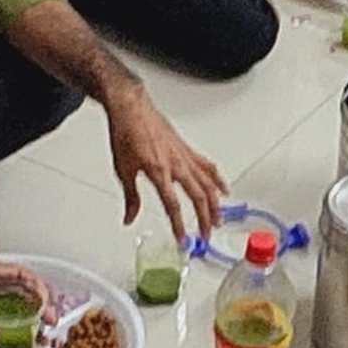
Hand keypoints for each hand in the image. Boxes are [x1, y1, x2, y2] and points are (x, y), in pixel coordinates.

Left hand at [106, 90, 223, 240]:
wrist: (131, 109)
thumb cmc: (126, 133)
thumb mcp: (123, 169)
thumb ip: (130, 198)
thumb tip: (129, 217)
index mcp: (158, 170)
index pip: (172, 204)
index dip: (178, 224)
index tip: (181, 238)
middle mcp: (176, 164)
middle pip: (198, 196)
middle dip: (204, 219)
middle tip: (205, 235)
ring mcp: (184, 156)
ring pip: (208, 183)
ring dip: (215, 204)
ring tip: (218, 220)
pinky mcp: (187, 150)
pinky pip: (207, 167)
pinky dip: (218, 180)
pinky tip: (223, 190)